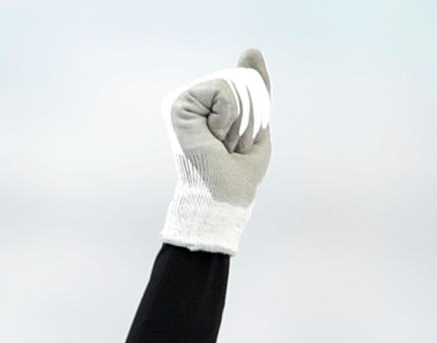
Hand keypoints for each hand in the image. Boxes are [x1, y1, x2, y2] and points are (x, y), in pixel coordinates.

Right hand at [161, 50, 271, 254]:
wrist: (223, 198)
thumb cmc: (238, 172)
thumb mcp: (256, 124)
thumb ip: (256, 87)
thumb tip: (251, 50)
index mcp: (211, 106)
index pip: (246, 84)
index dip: (255, 114)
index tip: (238, 145)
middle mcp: (195, 101)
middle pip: (242, 81)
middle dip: (249, 118)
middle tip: (231, 147)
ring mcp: (186, 101)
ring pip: (233, 84)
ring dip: (239, 122)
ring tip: (222, 145)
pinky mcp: (180, 104)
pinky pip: (222, 91)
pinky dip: (227, 117)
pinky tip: (213, 137)